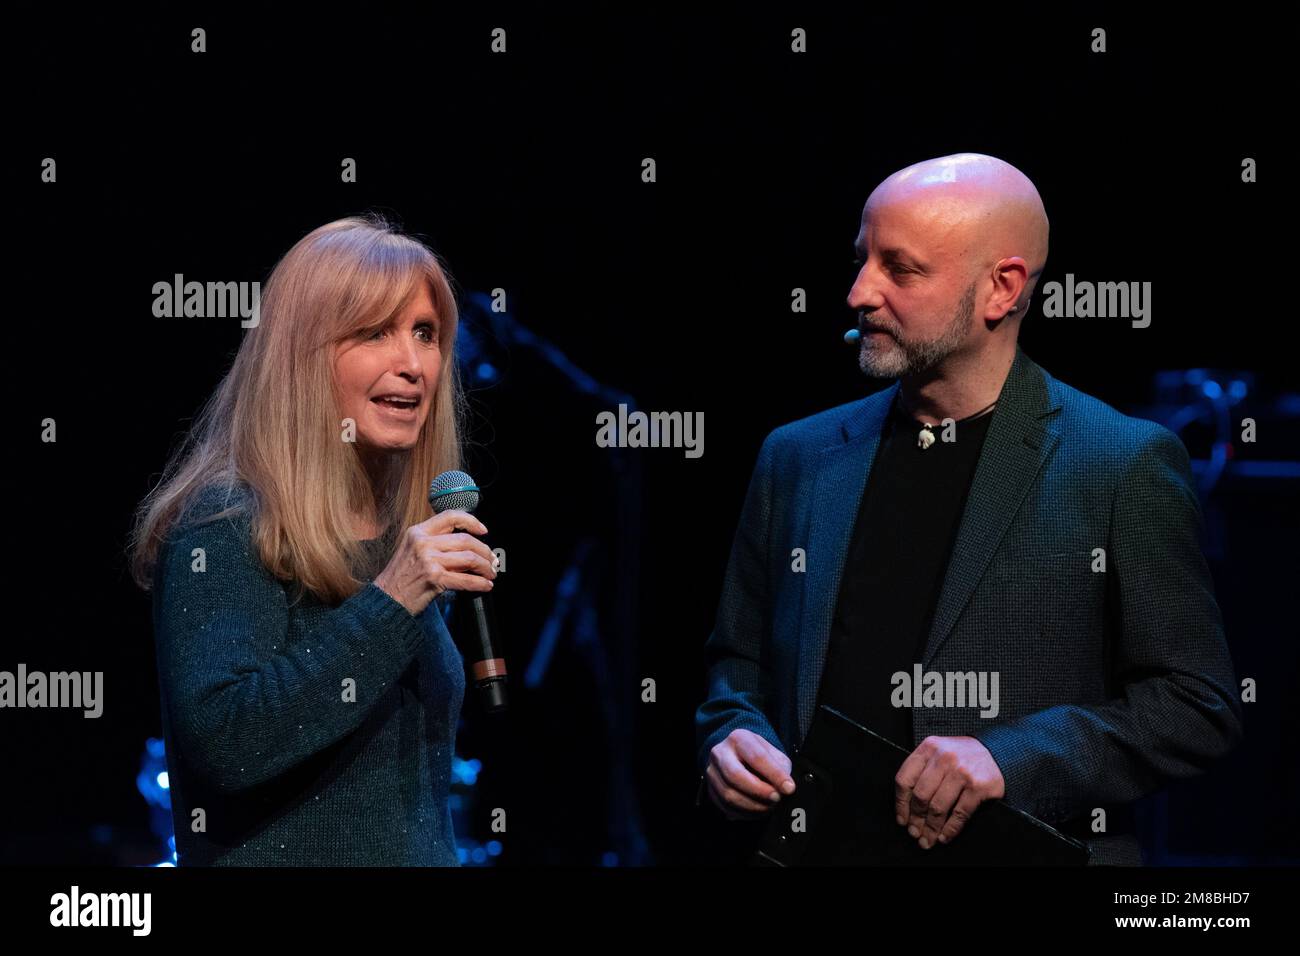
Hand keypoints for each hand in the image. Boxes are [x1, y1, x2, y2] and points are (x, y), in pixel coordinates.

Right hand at [372, 509, 496, 615]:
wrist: (386, 599)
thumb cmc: (401, 577)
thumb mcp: (412, 550)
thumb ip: (434, 542)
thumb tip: (466, 544)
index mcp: (418, 532)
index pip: (450, 517)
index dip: (471, 521)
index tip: (483, 530)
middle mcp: (423, 543)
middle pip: (465, 540)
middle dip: (484, 551)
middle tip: (492, 560)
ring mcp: (429, 560)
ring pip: (469, 558)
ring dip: (485, 567)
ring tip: (491, 573)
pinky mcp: (434, 578)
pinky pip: (466, 579)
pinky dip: (480, 583)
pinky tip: (486, 585)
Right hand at [705, 729, 795, 819]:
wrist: (736, 755)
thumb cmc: (758, 755)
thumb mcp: (773, 753)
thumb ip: (781, 768)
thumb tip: (785, 788)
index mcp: (738, 738)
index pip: (756, 757)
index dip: (774, 774)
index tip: (789, 788)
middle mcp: (720, 753)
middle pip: (735, 776)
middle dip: (759, 791)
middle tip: (776, 799)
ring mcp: (712, 771)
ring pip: (728, 794)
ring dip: (752, 806)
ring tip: (769, 807)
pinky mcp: (710, 789)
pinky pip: (724, 807)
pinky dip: (743, 813)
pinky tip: (757, 811)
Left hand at [894, 735, 1004, 848]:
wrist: (995, 751)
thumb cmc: (961, 755)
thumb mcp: (937, 752)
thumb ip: (922, 770)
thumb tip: (906, 806)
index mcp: (928, 748)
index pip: (905, 779)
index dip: (900, 804)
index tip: (901, 820)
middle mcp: (943, 758)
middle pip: (920, 796)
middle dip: (916, 819)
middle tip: (915, 833)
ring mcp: (961, 772)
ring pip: (938, 807)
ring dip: (931, 828)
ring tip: (928, 839)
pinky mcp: (978, 787)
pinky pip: (959, 814)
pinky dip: (950, 829)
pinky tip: (944, 837)